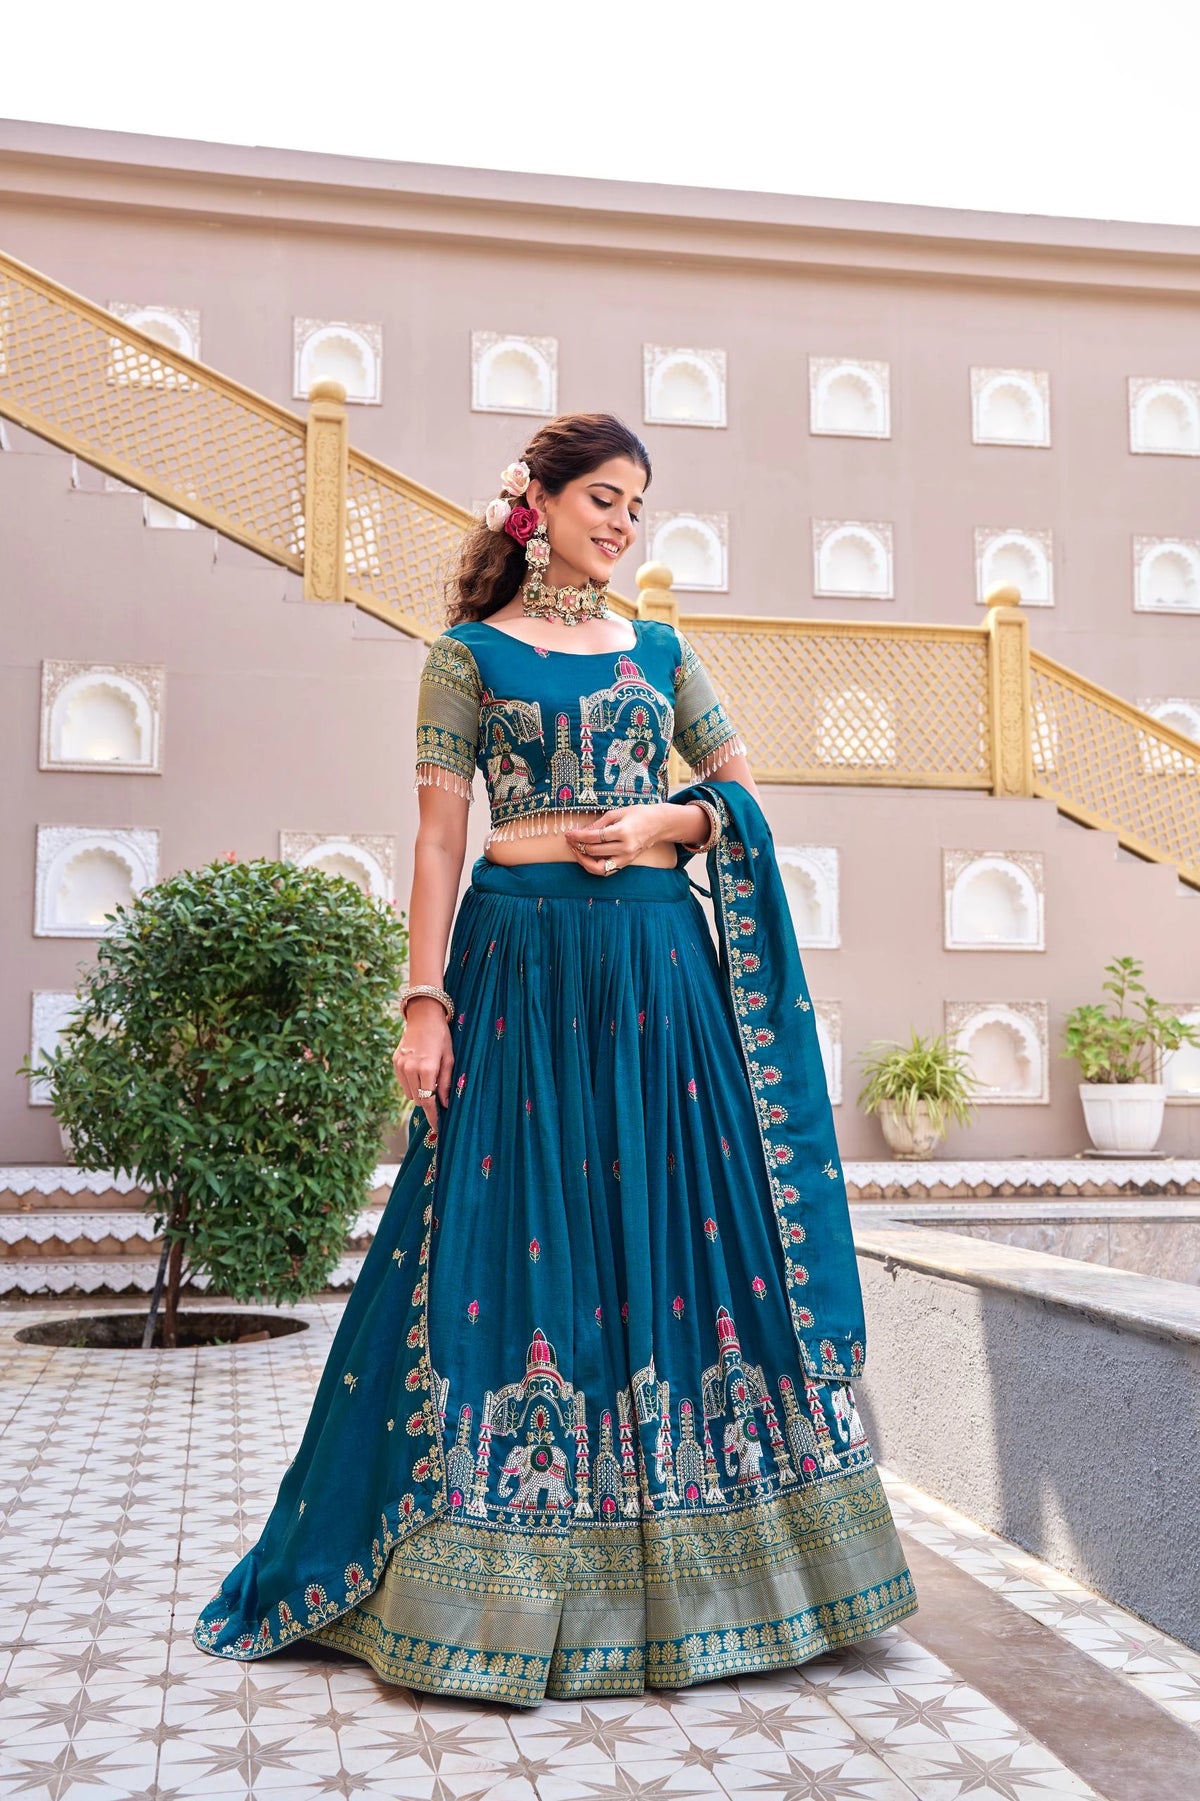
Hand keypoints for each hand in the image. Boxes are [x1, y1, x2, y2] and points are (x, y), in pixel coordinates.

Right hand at [393, 1000, 452, 1136]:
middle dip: (428, 1100)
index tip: (438, 1128)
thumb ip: (446, 1082)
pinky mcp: (395, 1062)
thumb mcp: (449, 1058)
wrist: (423, 1015)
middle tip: (438, 1092)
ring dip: (419, 1092)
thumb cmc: (441, 1036)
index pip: (428, 1100)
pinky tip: (419, 1070)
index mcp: (427, 1067)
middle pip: (418, 1099)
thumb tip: (445, 1104)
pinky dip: (411, 1083)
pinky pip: (402, 1083)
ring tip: (428, 1077)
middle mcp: (410, 1068)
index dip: (433, 1116)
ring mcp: (400, 1065)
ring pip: (409, 1093)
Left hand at [562, 806, 666, 873]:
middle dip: (578, 846)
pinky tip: (588, 858)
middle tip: (570, 840)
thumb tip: (581, 832)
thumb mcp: (617, 813)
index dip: (578, 836)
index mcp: (622, 831)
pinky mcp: (627, 863)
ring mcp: (626, 857)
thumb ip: (598, 823)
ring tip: (577, 851)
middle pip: (594, 851)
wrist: (659, 824)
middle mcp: (624, 847)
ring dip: (584, 860)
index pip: (594, 837)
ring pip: (598, 867)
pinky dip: (595, 866)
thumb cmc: (639, 814)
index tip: (568, 834)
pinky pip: (607, 870)